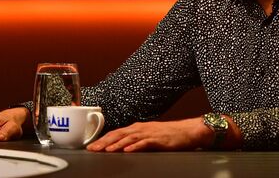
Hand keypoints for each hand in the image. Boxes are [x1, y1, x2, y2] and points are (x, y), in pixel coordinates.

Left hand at [86, 117, 211, 151]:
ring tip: (105, 150)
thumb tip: (121, 147)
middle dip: (104, 142)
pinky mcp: (158, 139)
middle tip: (92, 149)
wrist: (187, 131)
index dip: (102, 139)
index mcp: (136, 128)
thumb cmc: (168, 135)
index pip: (115, 133)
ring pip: (128, 138)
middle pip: (118, 135)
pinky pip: (144, 143)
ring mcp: (149, 133)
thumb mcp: (148, 136)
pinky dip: (135, 146)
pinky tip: (127, 150)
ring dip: (116, 144)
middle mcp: (140, 128)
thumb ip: (135, 140)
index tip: (91, 146)